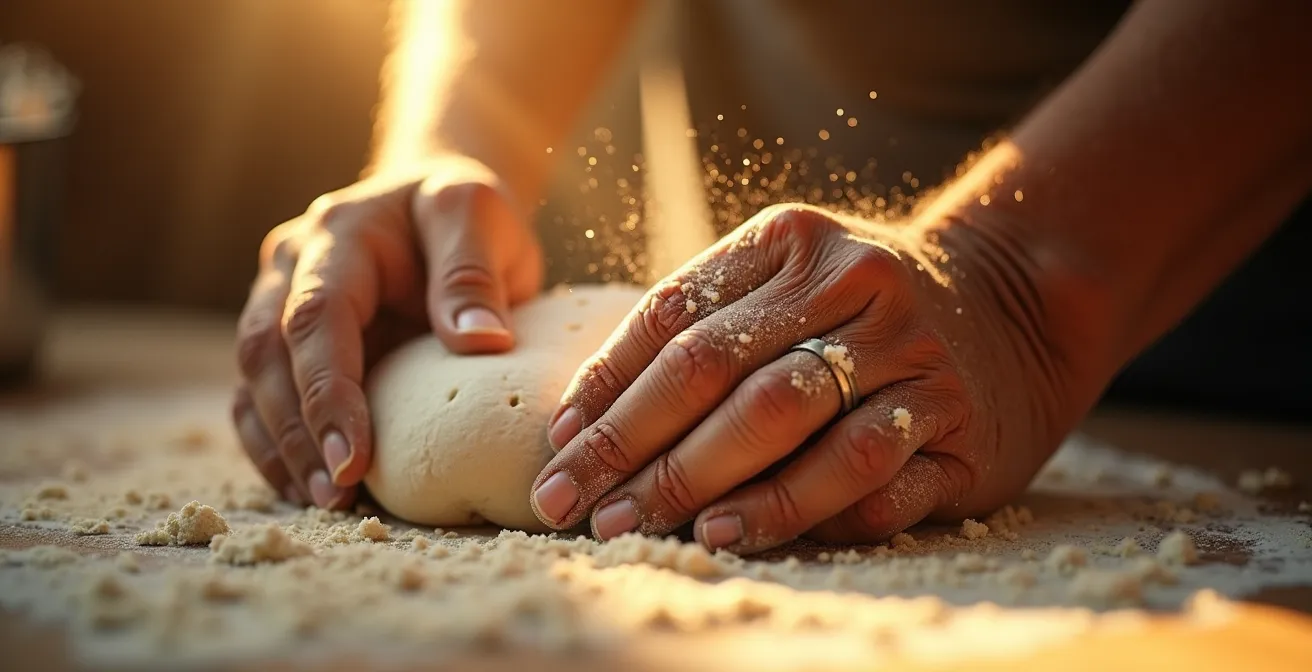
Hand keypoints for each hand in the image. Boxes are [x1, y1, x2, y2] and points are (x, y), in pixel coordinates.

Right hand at [233, 158, 542, 508]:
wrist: (441, 205)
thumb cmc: (466, 211)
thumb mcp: (479, 216)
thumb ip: (473, 273)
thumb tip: (479, 342)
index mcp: (338, 235)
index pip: (315, 317)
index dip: (328, 391)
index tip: (355, 457)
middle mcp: (293, 267)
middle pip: (267, 353)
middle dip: (297, 431)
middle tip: (337, 496)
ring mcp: (280, 303)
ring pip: (253, 381)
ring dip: (281, 447)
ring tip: (326, 504)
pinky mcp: (288, 342)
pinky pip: (262, 398)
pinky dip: (278, 446)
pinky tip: (308, 488)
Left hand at [530, 204, 1075, 553]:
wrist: (1018, 301)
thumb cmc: (862, 306)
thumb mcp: (789, 279)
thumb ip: (704, 327)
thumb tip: (586, 420)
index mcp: (792, 242)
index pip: (675, 315)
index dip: (606, 385)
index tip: (557, 445)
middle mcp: (853, 285)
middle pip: (719, 369)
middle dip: (632, 443)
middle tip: (573, 502)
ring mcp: (910, 355)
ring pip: (789, 420)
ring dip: (704, 480)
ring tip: (640, 523)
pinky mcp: (957, 424)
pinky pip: (867, 473)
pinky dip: (795, 508)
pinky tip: (736, 532)